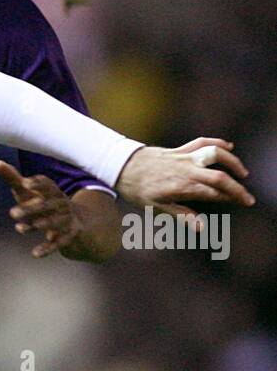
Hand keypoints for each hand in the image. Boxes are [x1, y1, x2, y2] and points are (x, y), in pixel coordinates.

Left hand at [0, 161, 81, 257]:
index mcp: (52, 191)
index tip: (25, 183)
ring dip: (38, 225)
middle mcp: (61, 204)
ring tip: (19, 229)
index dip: (38, 183)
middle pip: (47, 205)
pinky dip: (47, 248)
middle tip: (11, 213)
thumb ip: (13, 177)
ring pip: (53, 222)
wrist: (75, 221)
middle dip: (31, 209)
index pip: (47, 184)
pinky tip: (35, 254)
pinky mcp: (67, 237)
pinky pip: (58, 243)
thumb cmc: (43, 201)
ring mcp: (65, 220)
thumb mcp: (28, 191)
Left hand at [116, 138, 251, 223]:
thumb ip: (182, 216)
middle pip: (219, 177)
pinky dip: (217, 142)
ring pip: (215, 154)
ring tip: (243, 173)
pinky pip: (203, 142)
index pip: (213, 193)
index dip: (231, 198)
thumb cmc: (138, 190)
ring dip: (232, 162)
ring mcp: (184, 157)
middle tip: (248, 198)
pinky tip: (229, 146)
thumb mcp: (156, 209)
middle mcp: (186, 170)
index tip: (243, 203)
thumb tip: (203, 228)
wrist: (122, 167)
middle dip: (237, 187)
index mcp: (182, 187)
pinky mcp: (181, 149)